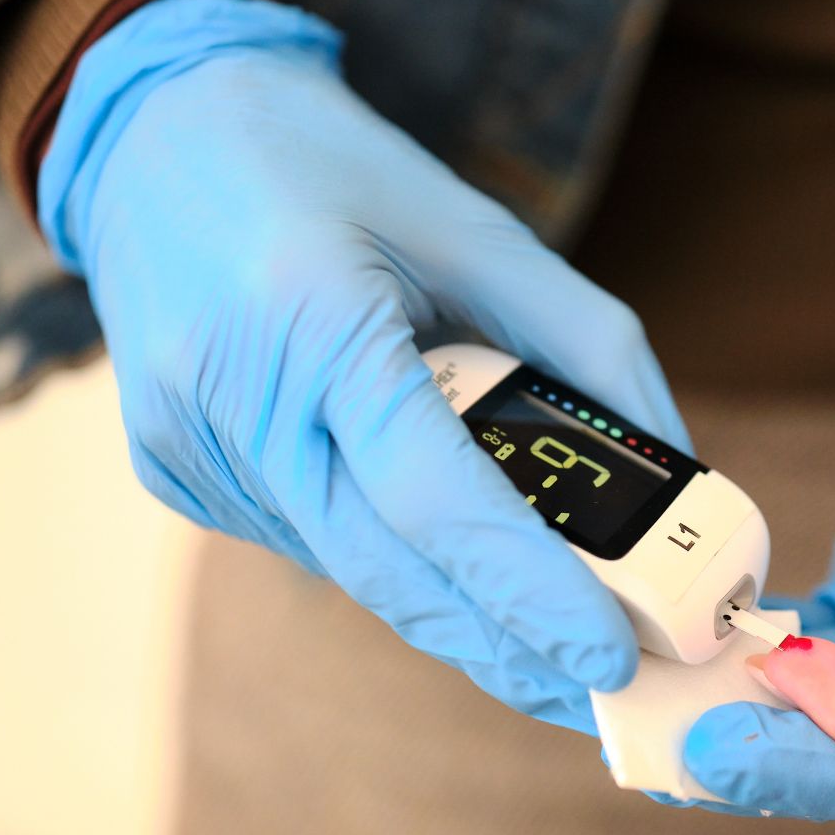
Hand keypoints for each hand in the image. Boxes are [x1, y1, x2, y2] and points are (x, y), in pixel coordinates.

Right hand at [40, 0, 689, 727]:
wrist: (162, 140)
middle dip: (507, 649)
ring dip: (459, 619)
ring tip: (553, 651)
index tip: (609, 658)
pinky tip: (452, 566)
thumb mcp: (482, 231)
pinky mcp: (180, 476)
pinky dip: (396, 563)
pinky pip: (316, 544)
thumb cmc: (341, 173)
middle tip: (602, 694)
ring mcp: (194, 451)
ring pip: (357, 574)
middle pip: (392, 574)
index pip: (434, 497)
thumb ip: (589, 346)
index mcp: (310, 323)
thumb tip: (671, 465)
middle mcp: (235, 403)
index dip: (528, 590)